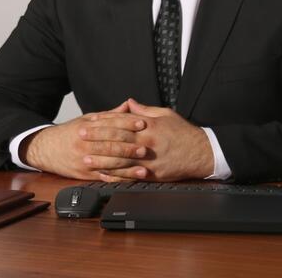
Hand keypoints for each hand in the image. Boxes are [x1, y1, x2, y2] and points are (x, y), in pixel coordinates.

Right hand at [21, 102, 148, 178]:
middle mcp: (86, 143)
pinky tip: (128, 180)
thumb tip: (127, 106)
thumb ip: (108, 115)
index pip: (111, 124)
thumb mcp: (87, 119)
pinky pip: (102, 178)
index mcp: (88, 127)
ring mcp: (85, 160)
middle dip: (129, 147)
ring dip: (127, 167)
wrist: (45, 148)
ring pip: (108, 163)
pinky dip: (117, 180)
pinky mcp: (84, 175)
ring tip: (142, 168)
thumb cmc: (69, 133)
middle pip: (110, 145)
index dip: (128, 123)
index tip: (142, 123)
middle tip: (146, 147)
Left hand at [88, 99, 213, 181]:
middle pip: (116, 141)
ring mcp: (148, 161)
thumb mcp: (165, 114)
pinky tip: (103, 175)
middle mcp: (146, 143)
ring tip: (86, 158)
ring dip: (101, 160)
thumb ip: (144, 110)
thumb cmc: (183, 132)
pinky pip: (129, 176)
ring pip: (120, 161)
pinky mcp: (151, 175)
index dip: (104, 122)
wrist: (200, 152)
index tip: (90, 121)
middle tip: (81, 137)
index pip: (121, 123)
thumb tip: (129, 103)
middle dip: (96, 139)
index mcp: (148, 127)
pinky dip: (115, 176)